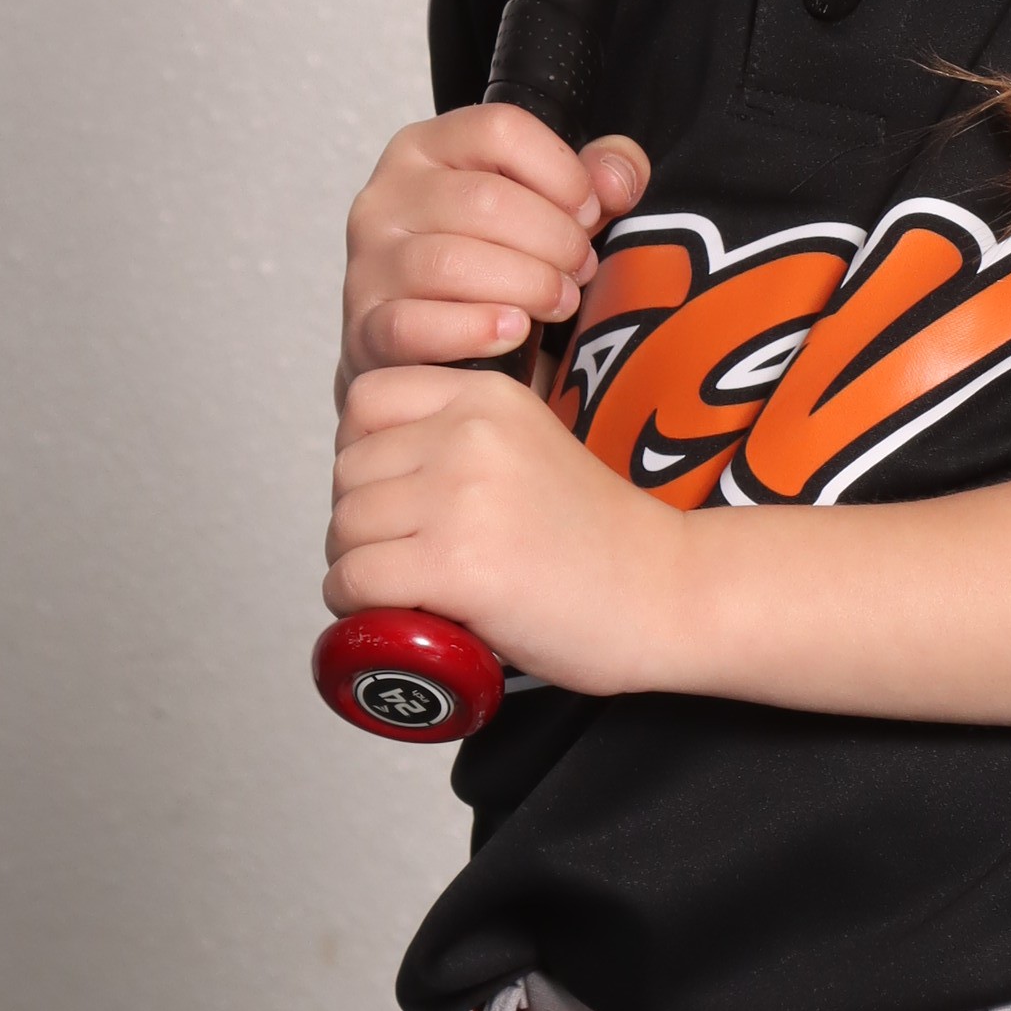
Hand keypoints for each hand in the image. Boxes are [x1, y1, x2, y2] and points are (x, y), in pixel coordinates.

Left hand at [326, 355, 695, 699]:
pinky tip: (399, 616)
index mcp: (486, 395)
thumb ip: (458, 437)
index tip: (393, 498)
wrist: (667, 593)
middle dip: (360, 521)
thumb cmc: (597, 539)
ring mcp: (460, 497)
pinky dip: (358, 608)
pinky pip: (354, 580)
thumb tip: (363, 469)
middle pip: (347, 472)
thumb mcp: (526, 446)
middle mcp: (469, 433)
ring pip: (344, 528)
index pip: (365, 401)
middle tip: (402, 557)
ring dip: (357, 568)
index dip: (364, 456)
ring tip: (406, 589)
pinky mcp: (455, 565)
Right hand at [336, 109, 650, 398]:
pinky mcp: (364, 328)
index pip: (499, 129)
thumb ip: (594, 176)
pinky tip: (514, 332)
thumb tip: (617, 178)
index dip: (561, 172)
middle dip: (554, 240)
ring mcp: (369, 263)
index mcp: (427, 148)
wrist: (427, 355)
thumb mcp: (545, 210)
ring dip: (525, 286)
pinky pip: (414, 325)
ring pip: (451, 263)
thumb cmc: (489, 271)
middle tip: (581, 269)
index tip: (588, 211)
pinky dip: (475, 329)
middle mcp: (387, 197)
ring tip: (558, 303)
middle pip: (483, 201)